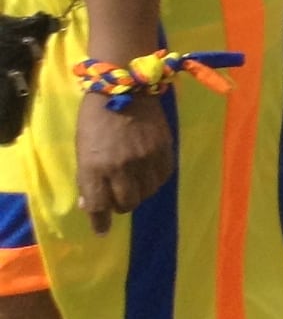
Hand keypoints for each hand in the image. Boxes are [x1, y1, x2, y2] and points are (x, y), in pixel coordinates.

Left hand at [77, 98, 174, 234]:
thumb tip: (91, 204)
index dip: (100, 222)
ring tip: (134, 183)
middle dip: (120, 204)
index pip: (99, 206)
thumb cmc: (95, 119)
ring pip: (146, 193)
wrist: (125, 88)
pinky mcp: (164, 150)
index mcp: (95, 167)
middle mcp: (121, 167)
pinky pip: (162, 178)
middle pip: (126, 203)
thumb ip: (87, 178)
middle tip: (118, 197)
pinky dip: (154, 181)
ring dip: (139, 193)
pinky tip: (148, 173)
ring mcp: (145, 159)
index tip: (101, 229)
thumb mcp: (83, 150)